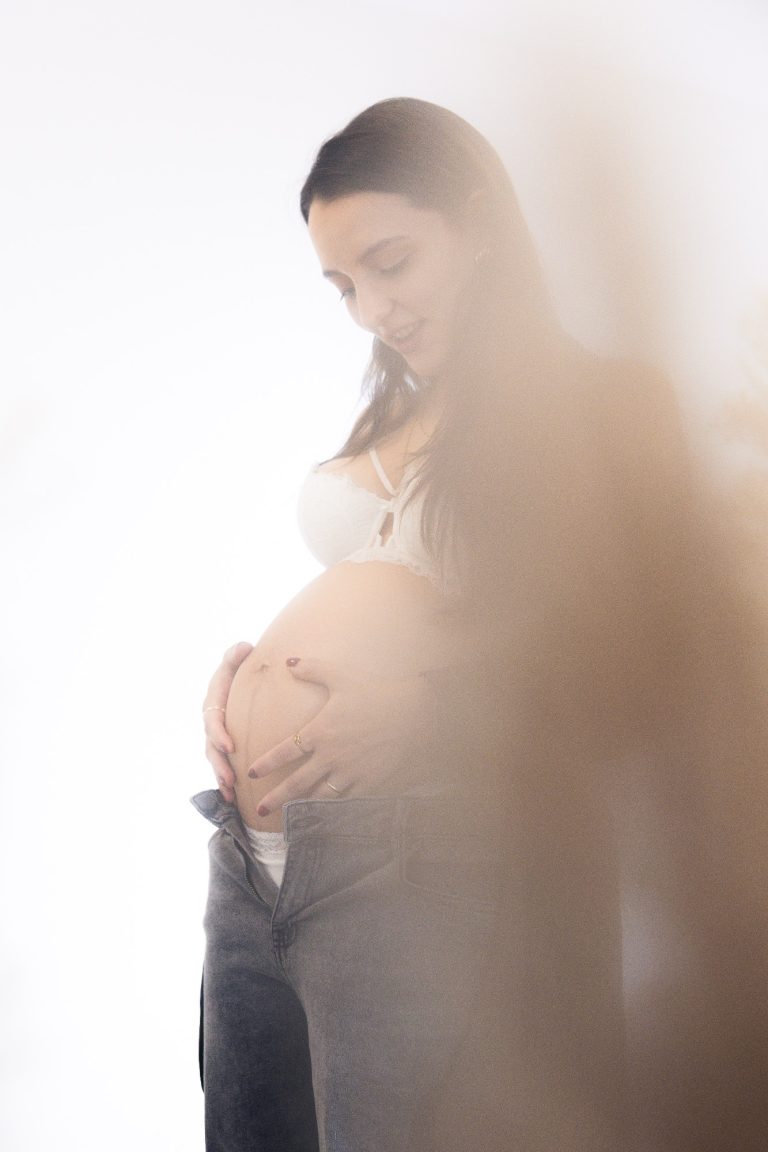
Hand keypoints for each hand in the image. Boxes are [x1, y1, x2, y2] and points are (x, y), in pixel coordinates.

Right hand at [202, 641, 252, 801]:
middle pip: (211, 746)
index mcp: (213, 701)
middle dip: (219, 764)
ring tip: (231, 793)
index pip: (212, 720)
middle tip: (230, 779)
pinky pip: (223, 764)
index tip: (229, 746)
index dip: (218, 734)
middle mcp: (212, 720)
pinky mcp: (224, 745)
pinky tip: (235, 799)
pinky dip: (226, 781)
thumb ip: (236, 654)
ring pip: (215, 759)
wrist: (242, 679)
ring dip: (222, 777)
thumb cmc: (239, 668)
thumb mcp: (235, 658)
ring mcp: (216, 735)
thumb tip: (244, 648)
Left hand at [248, 657, 433, 816]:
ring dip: (303, 807)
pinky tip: (327, 816)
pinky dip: (334, 810)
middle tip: (261, 810)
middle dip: (277, 798)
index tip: (252, 772)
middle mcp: (330, 756)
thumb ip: (312, 669)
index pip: (285, 752)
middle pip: (297, 783)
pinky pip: (347, 801)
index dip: (267, 763)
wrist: (414, 713)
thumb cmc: (376, 692)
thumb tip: (289, 661)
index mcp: (320, 732)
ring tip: (292, 816)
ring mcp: (349, 772)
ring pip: (320, 796)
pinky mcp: (369, 783)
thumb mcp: (341, 676)